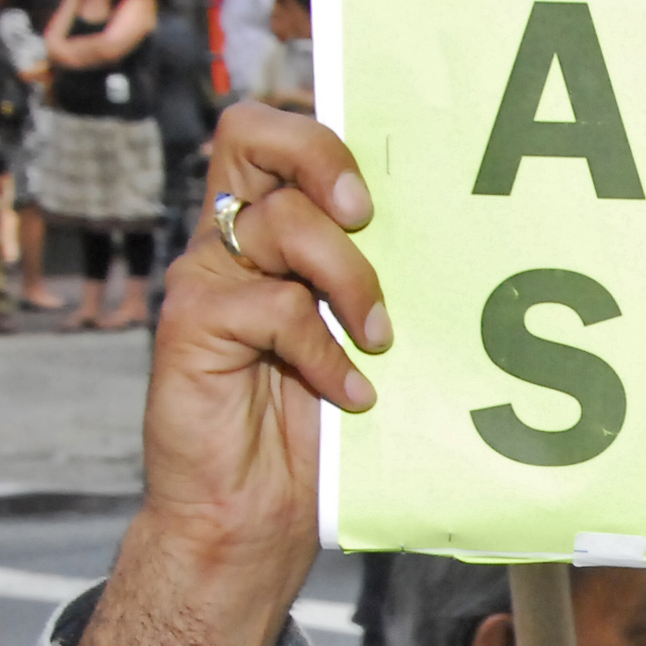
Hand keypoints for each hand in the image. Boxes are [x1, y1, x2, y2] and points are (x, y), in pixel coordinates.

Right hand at [72, 104, 382, 645]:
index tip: (380, 189)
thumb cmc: (317, 426)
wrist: (253, 514)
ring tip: (379, 339)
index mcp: (269, 228)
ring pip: (279, 224)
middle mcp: (231, 240)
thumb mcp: (361, 337)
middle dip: (321, 159)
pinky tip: (351, 393)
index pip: (273, 131)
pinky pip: (272, 308)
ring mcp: (207, 280)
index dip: (321, 134)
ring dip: (350, 279)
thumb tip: (453, 237)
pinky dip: (325, 351)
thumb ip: (377, 280)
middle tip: (368, 218)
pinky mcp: (191, 327)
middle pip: (251, 132)